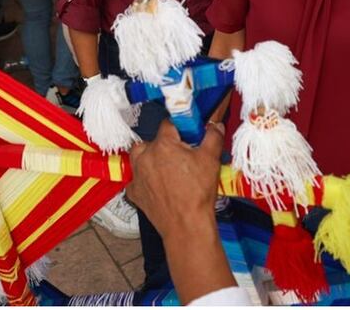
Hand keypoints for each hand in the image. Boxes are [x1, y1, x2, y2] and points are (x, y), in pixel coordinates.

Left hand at [127, 119, 223, 238]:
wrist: (186, 225)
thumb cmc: (196, 194)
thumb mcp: (211, 160)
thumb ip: (213, 137)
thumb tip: (214, 127)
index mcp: (163, 145)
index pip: (169, 125)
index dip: (181, 128)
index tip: (188, 134)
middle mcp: (146, 157)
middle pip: (153, 141)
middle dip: (165, 144)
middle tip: (180, 154)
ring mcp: (138, 176)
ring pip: (139, 157)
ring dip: (150, 158)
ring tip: (167, 167)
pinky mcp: (135, 192)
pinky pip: (136, 179)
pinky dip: (144, 180)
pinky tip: (158, 184)